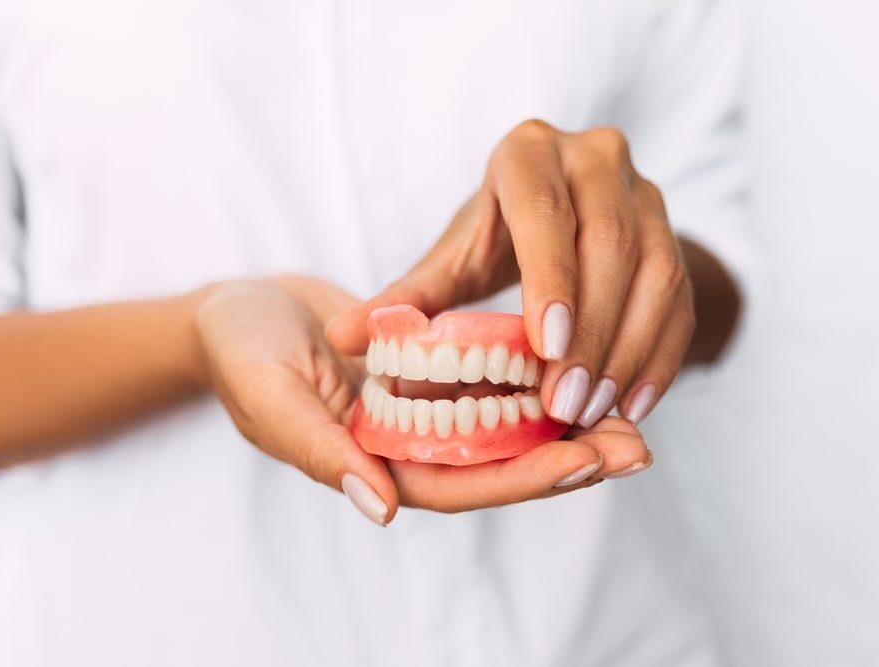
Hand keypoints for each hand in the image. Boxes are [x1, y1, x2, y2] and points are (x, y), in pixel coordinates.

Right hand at [196, 274, 649, 525]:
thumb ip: (319, 450)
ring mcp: (419, 411)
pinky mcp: (428, 373)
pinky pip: (488, 381)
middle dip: (566, 459)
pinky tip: (582, 363)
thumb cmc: (240, 351)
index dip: (521, 478)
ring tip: (631, 416)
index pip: (458, 484)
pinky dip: (534, 378)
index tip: (584, 462)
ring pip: (503, 426)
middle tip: (636, 449)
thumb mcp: (271, 396)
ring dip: (564, 423)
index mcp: (370, 464)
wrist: (237, 309)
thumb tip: (379, 508)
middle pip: (497, 464)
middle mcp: (405, 446)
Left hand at [328, 120, 695, 427]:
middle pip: (610, 245)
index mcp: (528, 153)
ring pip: (658, 272)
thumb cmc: (494, 235)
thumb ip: (407, 298)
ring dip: (630, 350)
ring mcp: (646, 193)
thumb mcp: (451, 258)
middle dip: (592, 332)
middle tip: (566, 405)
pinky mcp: (675, 234)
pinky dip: (663, 356)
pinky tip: (635, 405)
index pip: (544, 208)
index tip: (545, 348)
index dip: (550, 276)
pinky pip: (683, 298)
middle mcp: (596, 159)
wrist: (560, 218)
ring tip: (596, 413)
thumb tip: (343, 338)